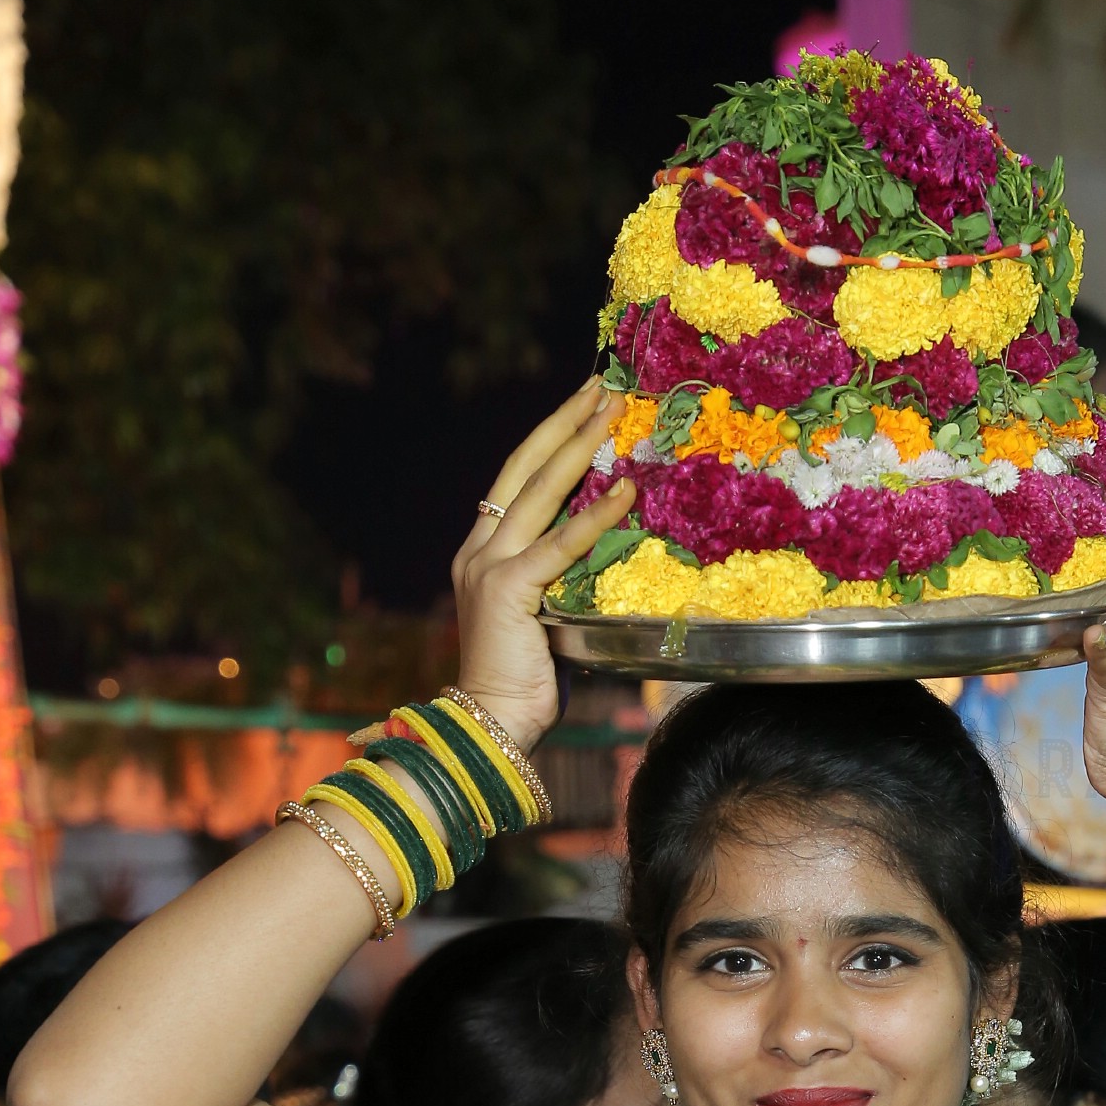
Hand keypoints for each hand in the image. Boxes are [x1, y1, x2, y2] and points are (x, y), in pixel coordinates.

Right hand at [448, 381, 635, 751]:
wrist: (489, 723)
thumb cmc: (524, 681)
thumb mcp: (545, 616)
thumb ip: (563, 581)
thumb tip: (609, 556)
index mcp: (483, 551)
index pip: (519, 479)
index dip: (551, 437)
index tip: (584, 404)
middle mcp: (480, 548)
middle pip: (525, 465)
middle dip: (565, 419)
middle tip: (602, 383)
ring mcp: (490, 565)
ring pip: (539, 489)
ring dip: (579, 444)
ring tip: (612, 410)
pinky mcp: (508, 590)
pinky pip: (560, 545)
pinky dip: (594, 516)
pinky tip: (625, 490)